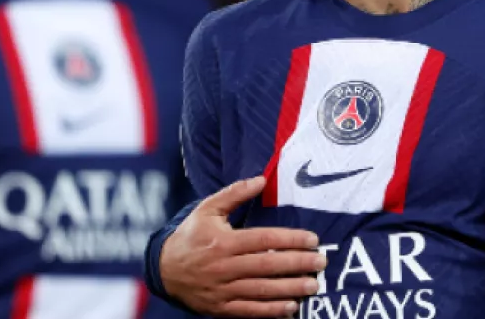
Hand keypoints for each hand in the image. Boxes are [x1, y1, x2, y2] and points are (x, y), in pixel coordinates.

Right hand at [160, 176, 325, 316]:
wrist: (163, 269)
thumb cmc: (190, 235)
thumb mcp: (208, 209)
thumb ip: (235, 193)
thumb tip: (262, 179)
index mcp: (223, 241)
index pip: (264, 239)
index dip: (290, 239)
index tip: (313, 240)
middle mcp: (224, 266)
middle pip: (267, 265)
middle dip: (298, 264)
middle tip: (321, 263)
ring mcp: (222, 289)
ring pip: (261, 290)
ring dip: (290, 289)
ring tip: (313, 286)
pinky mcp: (220, 308)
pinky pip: (249, 310)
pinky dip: (271, 311)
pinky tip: (291, 308)